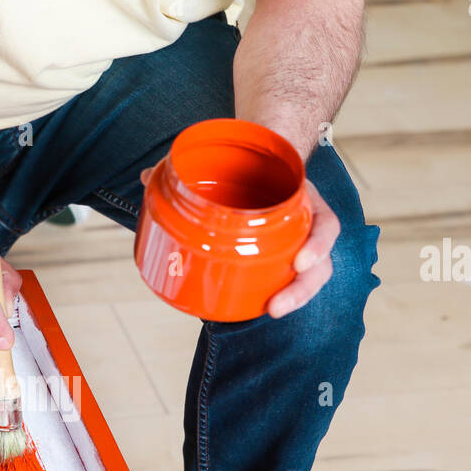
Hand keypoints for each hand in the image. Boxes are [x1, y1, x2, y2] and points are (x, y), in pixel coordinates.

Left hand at [138, 165, 339, 318]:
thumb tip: (146, 176)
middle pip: (319, 262)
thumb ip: (195, 167)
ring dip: (293, 297)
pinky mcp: (284, 259)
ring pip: (309, 277)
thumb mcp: (235, 160)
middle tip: (276, 306)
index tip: (300, 261)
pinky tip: (260, 307)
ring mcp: (299, 244)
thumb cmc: (250, 167)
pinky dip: (279, 293)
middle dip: (301, 288)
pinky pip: (288, 279)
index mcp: (303, 200)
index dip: (318, 244)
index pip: (324, 224)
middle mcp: (306, 224)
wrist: (264, 164)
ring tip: (270, 310)